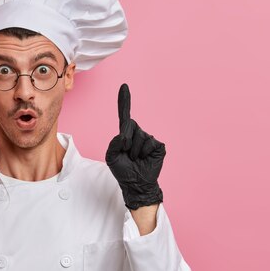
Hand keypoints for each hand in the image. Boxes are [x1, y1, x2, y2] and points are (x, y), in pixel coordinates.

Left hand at [105, 84, 164, 209]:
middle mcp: (137, 133)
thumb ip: (113, 144)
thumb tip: (123, 136)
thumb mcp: (111, 157)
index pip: (124, 115)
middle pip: (130, 125)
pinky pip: (149, 143)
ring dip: (134, 151)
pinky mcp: (158, 145)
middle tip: (128, 156)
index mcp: (125, 134)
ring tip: (136, 160)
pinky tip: (145, 160)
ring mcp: (149, 139)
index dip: (124, 101)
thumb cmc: (123, 171)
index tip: (124, 86)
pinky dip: (144, 153)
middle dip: (126, 141)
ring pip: (139, 136)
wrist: (136, 184)